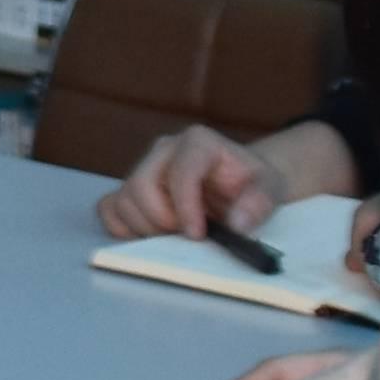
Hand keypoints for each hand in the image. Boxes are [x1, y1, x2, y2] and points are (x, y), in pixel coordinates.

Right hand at [93, 124, 279, 243]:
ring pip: (122, 200)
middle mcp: (163, 150)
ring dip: (144, 228)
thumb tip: (237, 224)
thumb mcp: (270, 188)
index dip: (185, 207)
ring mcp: (143, 169)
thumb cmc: (252, 183)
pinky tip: (152, 236)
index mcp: (198, 142)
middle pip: (140, 185)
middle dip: (161, 220)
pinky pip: (109, 209)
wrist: (241, 184)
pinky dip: (124, 229)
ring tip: (174, 237)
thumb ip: (258, 203)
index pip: (180, 172)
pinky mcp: (131, 190)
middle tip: (186, 237)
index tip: (197, 235)